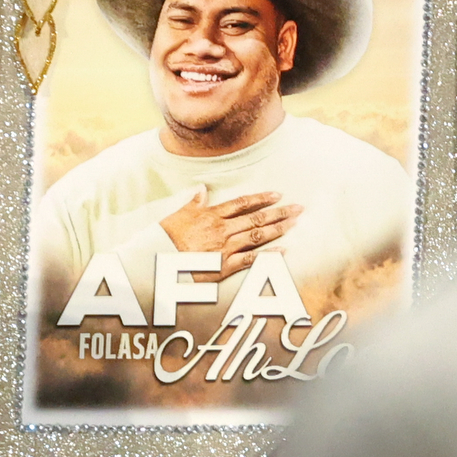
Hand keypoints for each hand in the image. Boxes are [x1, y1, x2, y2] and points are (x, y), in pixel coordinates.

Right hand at [162, 187, 301, 276]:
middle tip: (298, 208)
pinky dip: (268, 256)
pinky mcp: (224, 266)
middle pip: (256, 218)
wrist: (158, 261)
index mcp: (212, 215)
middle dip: (279, 212)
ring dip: (278, 229)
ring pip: (257, 236)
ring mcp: (225, 248)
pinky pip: (251, 260)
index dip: (261, 198)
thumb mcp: (178, 214)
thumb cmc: (165, 237)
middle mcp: (222, 229)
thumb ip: (194, 202)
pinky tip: (283, 251)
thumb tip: (202, 189)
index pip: (242, 203)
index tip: (277, 195)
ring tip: (294, 223)